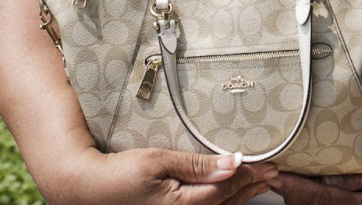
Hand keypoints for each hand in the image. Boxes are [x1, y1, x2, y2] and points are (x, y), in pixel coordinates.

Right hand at [38, 146, 278, 204]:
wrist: (87, 189)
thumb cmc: (119, 174)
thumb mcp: (158, 162)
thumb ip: (197, 165)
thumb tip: (232, 163)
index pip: (226, 190)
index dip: (249, 176)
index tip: (269, 165)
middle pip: (226, 203)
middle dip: (252, 188)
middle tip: (274, 174)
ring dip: (241, 196)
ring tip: (260, 184)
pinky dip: (223, 202)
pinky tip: (230, 196)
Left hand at [267, 156, 361, 204]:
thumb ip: (355, 175)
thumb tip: (323, 175)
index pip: (323, 199)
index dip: (296, 187)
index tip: (277, 175)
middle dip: (290, 192)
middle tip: (271, 171)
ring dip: (297, 198)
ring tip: (282, 178)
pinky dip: (308, 202)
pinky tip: (301, 190)